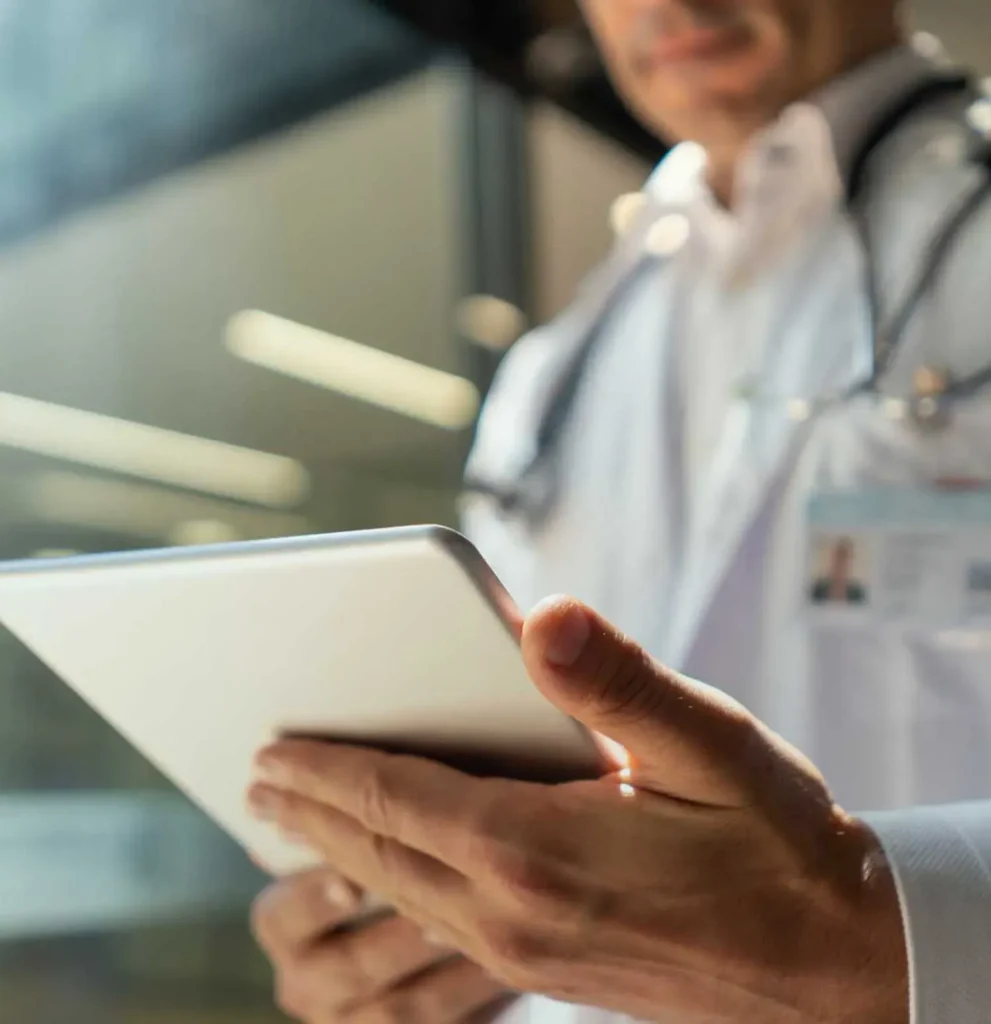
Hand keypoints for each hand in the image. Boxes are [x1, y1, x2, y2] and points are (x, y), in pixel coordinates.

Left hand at [248, 597, 908, 1022]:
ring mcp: (529, 952)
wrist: (837, 964)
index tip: (269, 749)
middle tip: (255, 783)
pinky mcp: (552, 968)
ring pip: (403, 894)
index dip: (327, 770)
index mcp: (537, 850)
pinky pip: (439, 923)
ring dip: (343, 852)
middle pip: (381, 852)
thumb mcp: (707, 745)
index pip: (397, 800)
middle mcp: (516, 912)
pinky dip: (393, 885)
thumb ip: (616, 680)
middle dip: (311, 814)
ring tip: (296, 826)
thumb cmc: (776, 845)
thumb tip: (543, 615)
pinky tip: (391, 874)